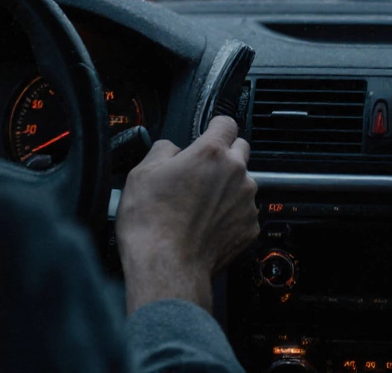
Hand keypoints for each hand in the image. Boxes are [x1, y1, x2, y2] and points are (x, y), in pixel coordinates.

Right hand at [116, 116, 258, 313]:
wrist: (165, 268)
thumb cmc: (150, 222)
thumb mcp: (142, 173)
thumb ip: (163, 151)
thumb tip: (173, 150)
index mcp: (211, 153)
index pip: (226, 123)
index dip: (216, 126)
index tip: (211, 131)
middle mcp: (236, 173)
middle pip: (241, 150)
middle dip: (224, 155)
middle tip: (201, 171)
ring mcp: (246, 202)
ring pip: (242, 184)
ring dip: (226, 188)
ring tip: (198, 207)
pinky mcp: (250, 228)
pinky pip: (243, 212)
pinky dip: (229, 216)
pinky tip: (206, 227)